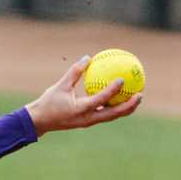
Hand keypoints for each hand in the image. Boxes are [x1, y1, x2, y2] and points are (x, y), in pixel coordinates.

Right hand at [24, 57, 141, 134]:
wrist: (40, 122)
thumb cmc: (49, 103)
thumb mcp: (60, 85)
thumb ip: (75, 72)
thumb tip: (88, 57)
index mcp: (81, 109)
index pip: (101, 99)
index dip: (113, 89)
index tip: (122, 79)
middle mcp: (88, 118)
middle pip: (114, 113)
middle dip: (129, 105)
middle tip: (140, 94)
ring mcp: (90, 122)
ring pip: (112, 116)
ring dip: (125, 108)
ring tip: (137, 98)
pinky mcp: (89, 121)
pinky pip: (106, 114)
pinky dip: (115, 107)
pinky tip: (121, 98)